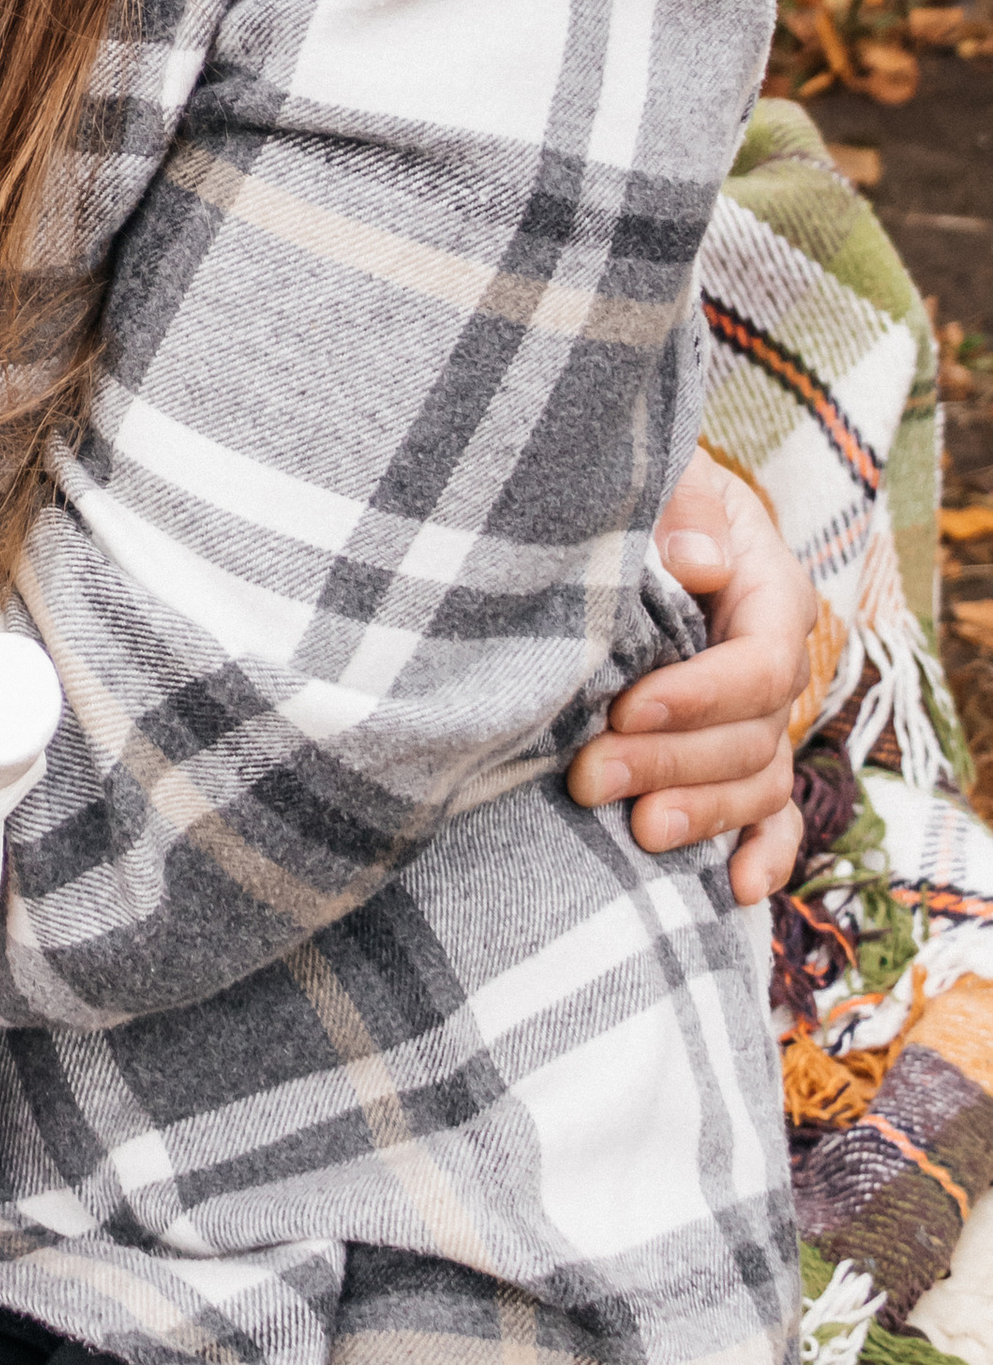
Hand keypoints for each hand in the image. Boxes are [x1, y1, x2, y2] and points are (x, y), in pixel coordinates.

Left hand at [566, 448, 811, 902]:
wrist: (621, 515)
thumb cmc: (639, 489)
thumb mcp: (665, 473)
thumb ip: (683, 510)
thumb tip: (702, 564)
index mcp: (767, 589)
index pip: (760, 660)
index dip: (700, 694)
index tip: (627, 708)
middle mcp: (773, 661)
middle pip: (752, 733)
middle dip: (674, 762)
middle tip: (591, 776)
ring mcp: (757, 716)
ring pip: (756, 782)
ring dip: (703, 813)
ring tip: (639, 832)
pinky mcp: (733, 755)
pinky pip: (768, 816)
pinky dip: (762, 856)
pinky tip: (732, 890)